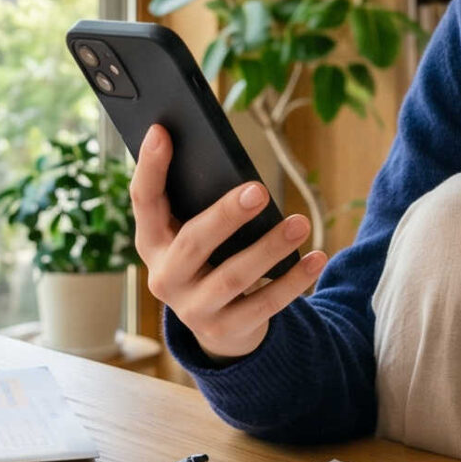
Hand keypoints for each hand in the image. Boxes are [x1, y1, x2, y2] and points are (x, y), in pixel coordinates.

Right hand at [129, 124, 327, 361]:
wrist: (220, 326)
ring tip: (299, 224)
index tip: (161, 131)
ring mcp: (193, 309)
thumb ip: (201, 204)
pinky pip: (264, 305)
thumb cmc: (211, 260)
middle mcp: (164, 277)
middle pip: (192, 243)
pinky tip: (316, 257)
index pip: (144, 201)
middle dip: (225, 216)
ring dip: (269, 248)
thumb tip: (237, 169)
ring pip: (233, 277)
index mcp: (152, 242)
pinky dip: (292, 280)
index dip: (150, 167)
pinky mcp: (225, 330)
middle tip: (258, 190)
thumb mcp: (196, 233)